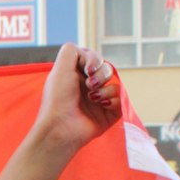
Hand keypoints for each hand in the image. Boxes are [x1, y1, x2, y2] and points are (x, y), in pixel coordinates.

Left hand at [32, 44, 120, 163]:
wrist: (61, 128)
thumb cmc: (57, 100)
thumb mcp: (60, 68)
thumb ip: (71, 51)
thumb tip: (87, 53)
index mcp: (77, 76)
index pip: (95, 59)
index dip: (94, 61)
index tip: (88, 70)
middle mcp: (88, 87)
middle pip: (108, 69)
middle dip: (101, 75)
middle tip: (90, 86)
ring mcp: (99, 101)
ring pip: (116, 84)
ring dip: (106, 89)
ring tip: (93, 98)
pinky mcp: (109, 114)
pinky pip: (122, 100)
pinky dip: (114, 101)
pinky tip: (102, 106)